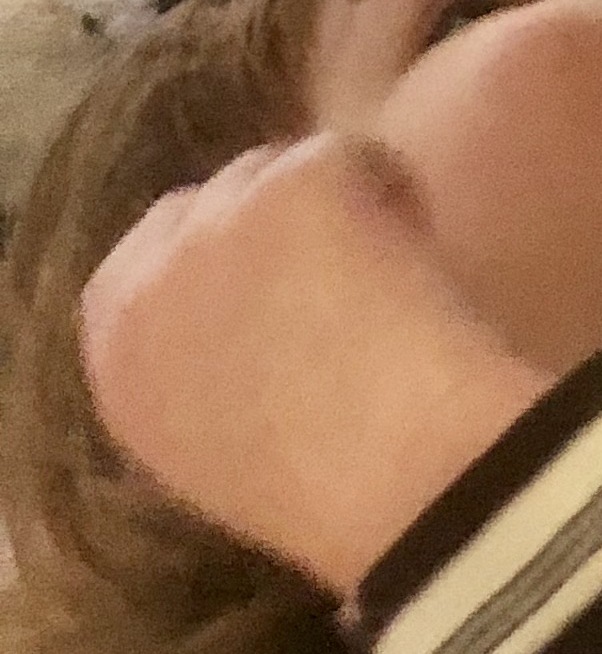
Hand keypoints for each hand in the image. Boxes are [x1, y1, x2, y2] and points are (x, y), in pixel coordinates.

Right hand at [81, 135, 553, 596]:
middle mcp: (143, 284)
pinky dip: (400, 191)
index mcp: (120, 364)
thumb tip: (248, 344)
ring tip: (403, 281)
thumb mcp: (228, 457)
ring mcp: (212, 226)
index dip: (224, 258)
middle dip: (279, 219)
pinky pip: (354, 154)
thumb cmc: (340, 499)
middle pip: (208, 203)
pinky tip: (430, 259)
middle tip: (361, 270)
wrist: (401, 479)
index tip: (290, 277)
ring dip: (346, 205)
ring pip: (280, 169)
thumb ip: (211, 386)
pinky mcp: (288, 186)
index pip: (142, 267)